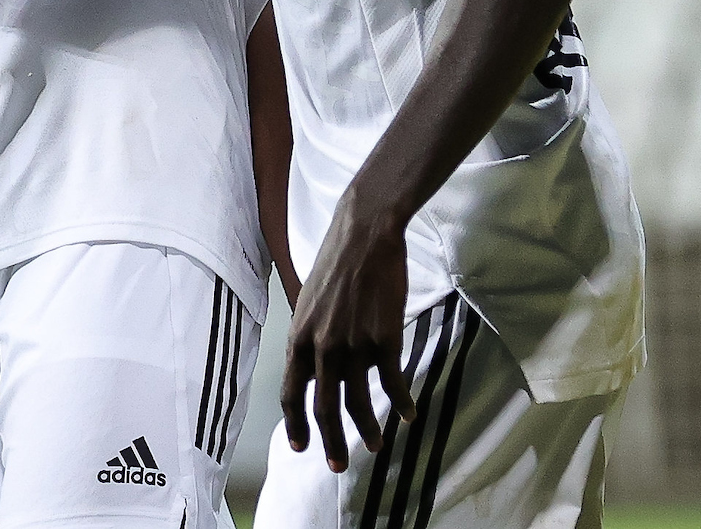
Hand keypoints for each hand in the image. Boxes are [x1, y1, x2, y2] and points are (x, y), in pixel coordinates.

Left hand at [282, 191, 415, 473]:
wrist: (365, 233)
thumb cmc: (337, 262)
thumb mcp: (309, 300)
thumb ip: (310, 335)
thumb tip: (313, 365)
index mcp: (299, 336)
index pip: (291, 393)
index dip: (296, 424)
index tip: (301, 447)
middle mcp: (321, 346)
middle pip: (324, 408)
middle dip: (332, 442)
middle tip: (338, 466)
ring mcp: (353, 344)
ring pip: (359, 403)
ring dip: (368, 430)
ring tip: (377, 445)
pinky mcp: (384, 338)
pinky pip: (392, 383)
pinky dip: (401, 402)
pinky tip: (409, 413)